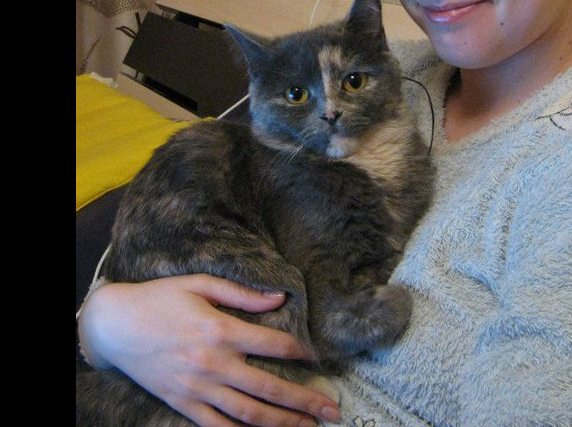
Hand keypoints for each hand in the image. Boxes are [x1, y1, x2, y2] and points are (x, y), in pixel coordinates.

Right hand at [78, 274, 341, 426]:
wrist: (115, 326)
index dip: (301, 351)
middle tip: (332, 410)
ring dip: (282, 423)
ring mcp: (198, 389)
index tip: (320, 357)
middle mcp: (213, 364)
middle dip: (304, 400)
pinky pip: (216, 426)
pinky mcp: (183, 404)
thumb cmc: (160, 298)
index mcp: (220, 331)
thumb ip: (243, 294)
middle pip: (268, 388)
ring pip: (248, 414)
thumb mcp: (201, 284)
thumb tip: (280, 298)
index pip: (273, 345)